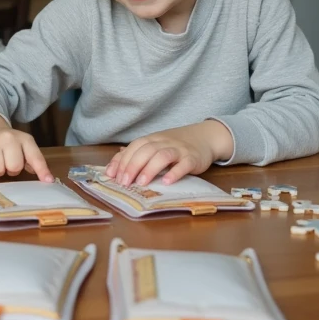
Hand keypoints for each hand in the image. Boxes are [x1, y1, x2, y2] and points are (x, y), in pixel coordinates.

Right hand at [0, 112, 52, 181]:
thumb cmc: (6, 143)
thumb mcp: (22, 147)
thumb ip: (33, 162)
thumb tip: (46, 179)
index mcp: (24, 139)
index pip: (35, 156)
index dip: (42, 170)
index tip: (48, 181)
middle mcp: (8, 137)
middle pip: (14, 167)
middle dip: (10, 170)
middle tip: (6, 162)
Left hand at [105, 121, 232, 186]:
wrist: (205, 137)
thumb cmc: (175, 145)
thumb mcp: (155, 145)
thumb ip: (136, 154)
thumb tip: (113, 166)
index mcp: (152, 139)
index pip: (134, 147)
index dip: (123, 161)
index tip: (113, 176)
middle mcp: (164, 142)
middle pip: (146, 150)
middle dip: (133, 166)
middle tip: (125, 182)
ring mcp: (179, 149)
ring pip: (162, 156)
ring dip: (150, 169)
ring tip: (142, 183)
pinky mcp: (192, 158)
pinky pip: (183, 164)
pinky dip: (174, 173)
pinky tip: (166, 182)